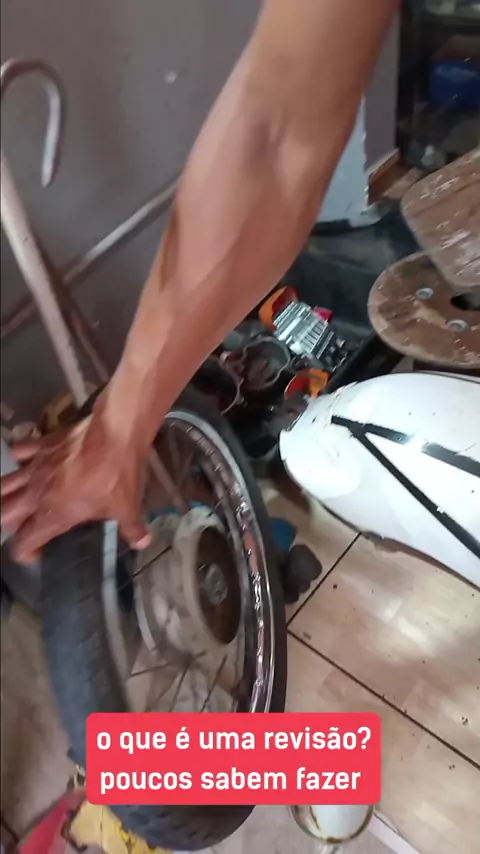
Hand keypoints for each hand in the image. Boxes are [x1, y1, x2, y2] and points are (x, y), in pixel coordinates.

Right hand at [1, 411, 150, 564]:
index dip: (27, 553)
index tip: (40, 553)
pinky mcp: (40, 445)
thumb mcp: (127, 507)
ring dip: (8, 495)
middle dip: (11, 525)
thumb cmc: (117, 476)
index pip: (22, 544)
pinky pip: (18, 452)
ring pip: (3, 486)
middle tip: (29, 524)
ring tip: (21, 499)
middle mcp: (36, 494)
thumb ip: (132, 529)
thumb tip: (143, 543)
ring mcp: (34, 468)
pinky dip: (20, 460)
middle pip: (4, 516)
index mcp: (53, 515)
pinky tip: (31, 464)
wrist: (115, 434)